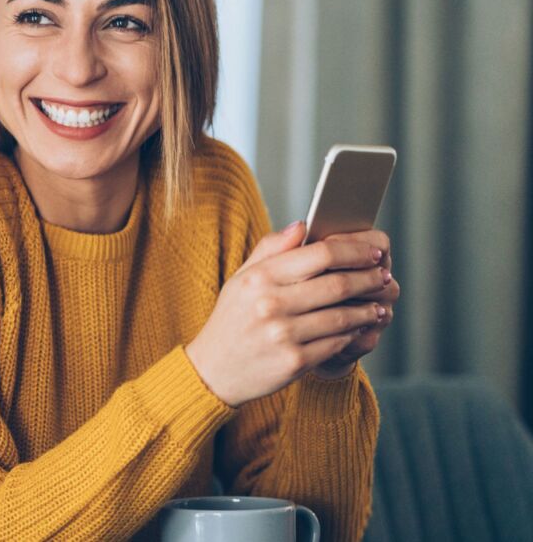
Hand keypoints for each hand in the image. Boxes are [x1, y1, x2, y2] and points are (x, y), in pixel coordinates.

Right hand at [185, 221, 391, 406]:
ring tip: (377, 305)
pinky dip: (353, 334)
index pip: (320, 254)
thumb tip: (303, 225)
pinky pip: (336, 343)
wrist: (213, 370)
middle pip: (338, 284)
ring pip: (342, 316)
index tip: (372, 252)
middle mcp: (271, 304)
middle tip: (382, 276)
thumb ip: (271, 249)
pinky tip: (359, 328)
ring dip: (367, 310)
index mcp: (260, 278)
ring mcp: (283, 335)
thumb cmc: (232, 319)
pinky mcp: (294, 362)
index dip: (354, 251)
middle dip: (368, 278)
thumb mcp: (241, 279)